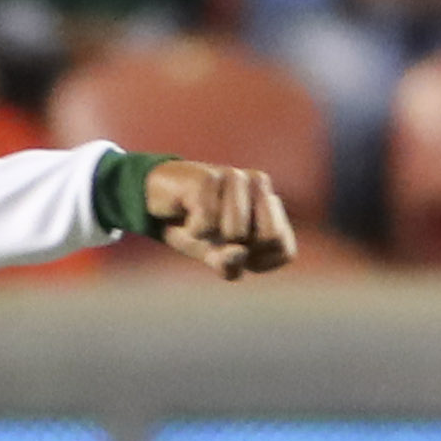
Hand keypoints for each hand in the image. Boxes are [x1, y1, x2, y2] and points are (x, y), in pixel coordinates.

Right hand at [142, 160, 296, 279]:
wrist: (155, 200)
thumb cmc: (193, 227)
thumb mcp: (214, 257)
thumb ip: (231, 264)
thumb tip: (239, 252)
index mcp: (270, 205)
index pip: (285, 250)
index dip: (259, 263)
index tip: (239, 253)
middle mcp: (259, 185)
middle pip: (269, 237)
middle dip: (239, 247)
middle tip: (218, 234)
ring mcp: (236, 177)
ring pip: (236, 232)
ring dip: (210, 237)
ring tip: (200, 220)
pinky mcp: (209, 176)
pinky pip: (208, 224)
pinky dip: (193, 229)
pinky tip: (186, 211)